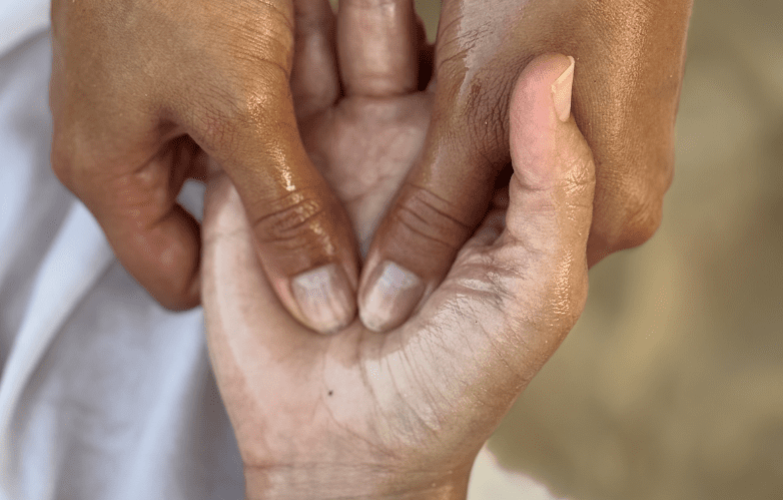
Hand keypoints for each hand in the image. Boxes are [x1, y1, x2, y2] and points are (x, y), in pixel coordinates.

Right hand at [49, 0, 358, 331]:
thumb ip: (281, 209)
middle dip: (279, 212)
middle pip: (213, 217)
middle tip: (344, 208)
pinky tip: (330, 86)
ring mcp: (152, 94)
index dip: (242, 286)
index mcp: (108, 171)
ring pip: (237, 159)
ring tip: (349, 147)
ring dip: (289, 154)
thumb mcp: (240, 108)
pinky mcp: (183, 54)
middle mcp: (122, 140)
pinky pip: (245, 104)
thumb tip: (315, 301)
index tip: (309, 275)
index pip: (173, 276)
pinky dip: (287, 104)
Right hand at [202, 21, 594, 496]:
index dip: (465, 9)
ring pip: (303, 62)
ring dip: (294, 20)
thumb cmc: (456, 379)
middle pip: (374, 38)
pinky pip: (241, 119)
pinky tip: (230, 37)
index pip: (464, 51)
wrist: (346, 449)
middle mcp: (390, 149)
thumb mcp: (533, 290)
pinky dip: (233, 72)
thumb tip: (551, 72)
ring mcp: (316, 163)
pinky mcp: (250, 191)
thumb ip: (553, 186)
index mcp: (464, 160)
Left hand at [359, 0, 692, 330]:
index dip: (433, 269)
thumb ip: (432, 214)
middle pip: (506, 223)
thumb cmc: (546, 1)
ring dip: (462, 168)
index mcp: (603, 214)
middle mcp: (622, 193)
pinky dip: (484, 132)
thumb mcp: (471, 120)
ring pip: (513, 179)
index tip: (365, 264)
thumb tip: (389, 302)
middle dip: (444, 216)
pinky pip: (528, 142)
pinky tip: (446, 108)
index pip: (501, 271)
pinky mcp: (608, 114)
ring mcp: (620, 151)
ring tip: (396, 158)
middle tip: (370, 210)